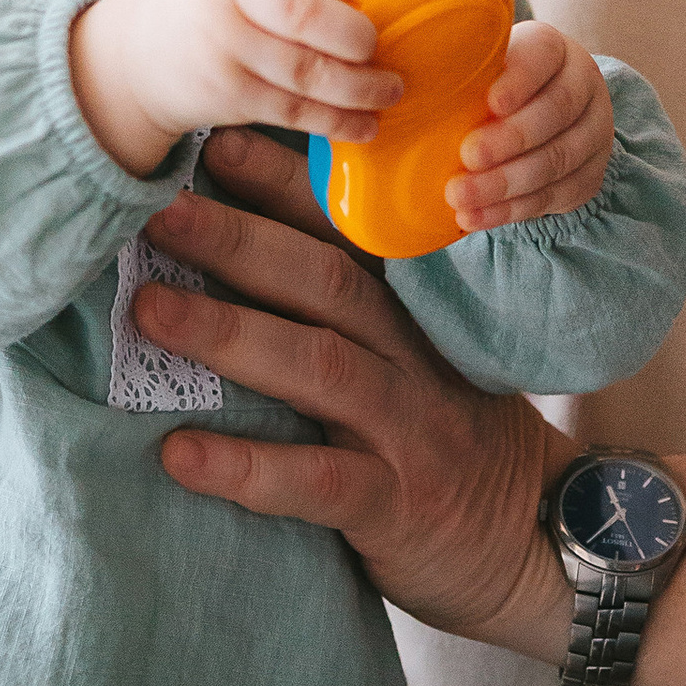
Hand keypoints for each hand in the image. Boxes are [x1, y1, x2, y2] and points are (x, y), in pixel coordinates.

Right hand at [68, 0, 401, 176]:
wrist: (124, 59)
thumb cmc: (196, 3)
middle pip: (306, 14)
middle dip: (357, 37)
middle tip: (377, 49)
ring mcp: (225, 48)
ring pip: (308, 71)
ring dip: (362, 87)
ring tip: (390, 91)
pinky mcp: (229, 95)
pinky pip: (296, 110)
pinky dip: (338, 121)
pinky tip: (365, 125)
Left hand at [131, 131, 569, 660]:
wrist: (535, 544)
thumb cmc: (444, 441)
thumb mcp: (413, 360)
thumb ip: (343, 313)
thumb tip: (229, 249)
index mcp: (410, 313)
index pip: (345, 233)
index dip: (282, 184)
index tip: (215, 142)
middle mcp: (412, 356)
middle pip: (326, 281)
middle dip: (239, 238)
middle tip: (156, 208)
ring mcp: (408, 429)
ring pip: (320, 366)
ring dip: (231, 333)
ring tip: (150, 310)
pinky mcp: (397, 506)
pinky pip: (320, 481)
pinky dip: (248, 467)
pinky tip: (179, 454)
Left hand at [449, 22, 615, 229]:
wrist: (547, 114)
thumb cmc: (497, 87)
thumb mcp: (484, 67)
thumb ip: (457, 72)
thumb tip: (392, 91)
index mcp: (554, 50)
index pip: (544, 55)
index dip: (520, 79)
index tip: (491, 102)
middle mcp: (584, 86)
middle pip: (555, 112)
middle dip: (510, 139)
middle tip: (467, 157)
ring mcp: (594, 133)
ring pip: (557, 160)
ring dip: (506, 183)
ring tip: (461, 197)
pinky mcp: (590, 175)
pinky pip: (555, 196)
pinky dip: (511, 210)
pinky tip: (475, 216)